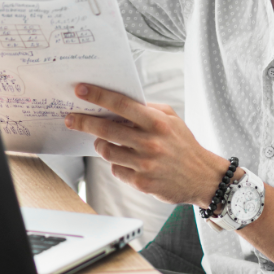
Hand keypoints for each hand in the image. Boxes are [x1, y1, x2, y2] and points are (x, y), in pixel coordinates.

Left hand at [64, 84, 229, 204]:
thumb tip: (119, 103)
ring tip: (102, 140)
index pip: (121, 104)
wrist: (202, 177)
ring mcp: (145, 164)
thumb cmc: (183, 144)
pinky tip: (125, 160)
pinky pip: (116, 170)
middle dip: (84, 122)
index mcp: (157, 122)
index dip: (98, 96)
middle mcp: (150, 142)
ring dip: (100, 144)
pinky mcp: (141, 182)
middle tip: (70, 119)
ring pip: (106, 150)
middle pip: (106, 128)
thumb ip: (147, 109)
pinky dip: (116, 164)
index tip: (80, 90)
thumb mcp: (171, 118)